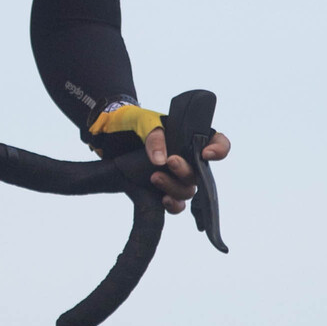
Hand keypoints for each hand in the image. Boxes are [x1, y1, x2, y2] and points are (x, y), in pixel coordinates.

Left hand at [91, 102, 230, 213]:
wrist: (107, 136)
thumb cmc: (130, 122)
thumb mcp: (141, 120)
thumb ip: (154, 135)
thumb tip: (160, 160)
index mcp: (188, 136)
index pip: (217, 142)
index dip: (219, 149)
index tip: (206, 153)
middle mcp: (186, 158)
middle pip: (200, 172)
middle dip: (185, 170)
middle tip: (169, 163)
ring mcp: (175, 176)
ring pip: (188, 190)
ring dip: (175, 188)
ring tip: (155, 178)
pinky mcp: (161, 190)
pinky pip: (177, 204)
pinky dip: (173, 205)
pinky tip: (163, 200)